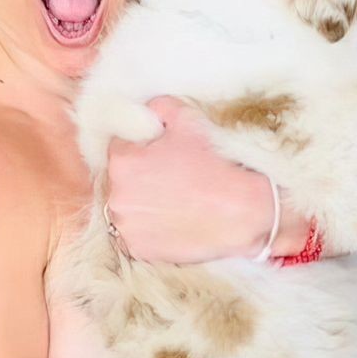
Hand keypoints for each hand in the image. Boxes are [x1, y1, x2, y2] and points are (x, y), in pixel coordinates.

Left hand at [104, 95, 276, 263]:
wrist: (240, 213)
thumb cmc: (214, 166)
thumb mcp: (188, 121)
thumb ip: (158, 108)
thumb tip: (147, 112)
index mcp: (122, 161)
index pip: (118, 149)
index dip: (141, 151)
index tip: (160, 158)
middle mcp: (116, 195)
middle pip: (119, 181)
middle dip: (138, 178)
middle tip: (169, 181)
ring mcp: (126, 226)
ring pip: (125, 209)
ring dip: (140, 205)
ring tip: (170, 204)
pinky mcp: (138, 249)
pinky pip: (134, 236)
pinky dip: (147, 230)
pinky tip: (170, 222)